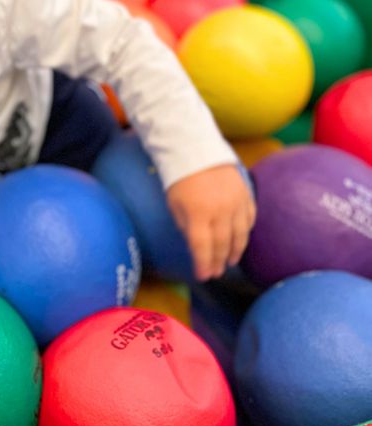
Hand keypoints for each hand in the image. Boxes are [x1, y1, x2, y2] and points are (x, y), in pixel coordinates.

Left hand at [166, 164, 255, 281]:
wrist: (196, 149)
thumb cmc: (180, 179)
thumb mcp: (175, 205)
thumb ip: (186, 228)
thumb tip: (198, 248)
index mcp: (198, 214)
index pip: (202, 248)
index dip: (203, 265)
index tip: (203, 276)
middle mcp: (220, 210)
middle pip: (222, 244)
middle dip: (219, 261)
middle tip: (217, 273)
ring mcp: (236, 202)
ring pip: (240, 235)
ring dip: (235, 251)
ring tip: (230, 262)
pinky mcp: (246, 194)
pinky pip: (250, 218)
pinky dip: (246, 232)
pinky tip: (240, 240)